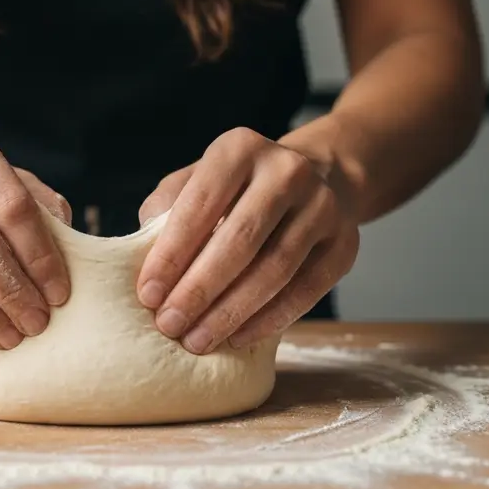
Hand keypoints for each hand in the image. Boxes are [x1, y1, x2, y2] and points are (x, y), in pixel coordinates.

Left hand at [136, 128, 359, 353]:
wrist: (316, 177)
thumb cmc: (236, 189)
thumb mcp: (195, 181)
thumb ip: (167, 208)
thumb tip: (143, 257)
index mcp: (239, 149)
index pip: (200, 204)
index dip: (172, 254)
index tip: (148, 294)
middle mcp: (286, 171)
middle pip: (239, 240)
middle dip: (199, 289)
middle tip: (169, 325)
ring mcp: (322, 206)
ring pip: (274, 269)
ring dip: (231, 311)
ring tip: (198, 340)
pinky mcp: (345, 243)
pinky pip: (306, 290)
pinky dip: (269, 319)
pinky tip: (238, 337)